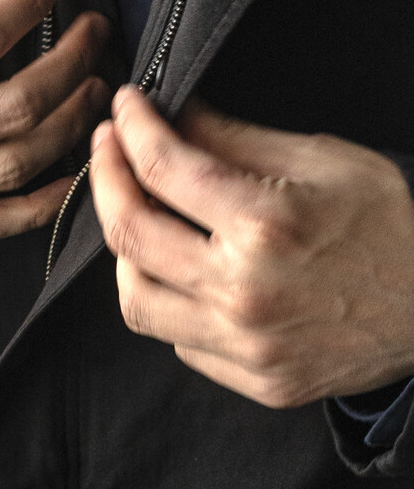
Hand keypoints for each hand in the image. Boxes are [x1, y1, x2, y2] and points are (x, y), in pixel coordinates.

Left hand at [88, 86, 413, 407]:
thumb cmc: (395, 222)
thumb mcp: (324, 159)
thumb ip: (236, 140)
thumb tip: (172, 117)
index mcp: (266, 225)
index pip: (162, 167)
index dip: (131, 128)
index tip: (125, 107)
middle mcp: (245, 292)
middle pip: (128, 235)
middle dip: (104, 179)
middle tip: (107, 149)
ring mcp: (249, 346)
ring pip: (136, 301)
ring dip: (124, 252)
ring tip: (138, 216)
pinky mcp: (258, 381)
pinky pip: (179, 342)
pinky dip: (170, 301)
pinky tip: (183, 271)